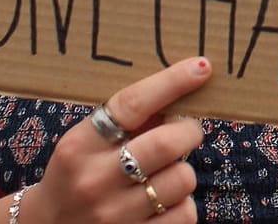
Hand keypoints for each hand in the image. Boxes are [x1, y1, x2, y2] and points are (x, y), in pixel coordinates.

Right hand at [20, 56, 210, 221]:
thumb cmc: (77, 174)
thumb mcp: (87, 143)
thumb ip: (128, 121)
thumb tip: (183, 91)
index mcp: (80, 146)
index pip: (132, 104)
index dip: (171, 82)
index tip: (200, 67)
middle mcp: (94, 180)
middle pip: (168, 143)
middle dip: (189, 131)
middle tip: (185, 131)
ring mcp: (113, 215)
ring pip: (182, 179)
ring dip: (183, 171)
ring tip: (164, 173)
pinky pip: (185, 213)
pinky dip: (182, 203)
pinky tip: (163, 201)